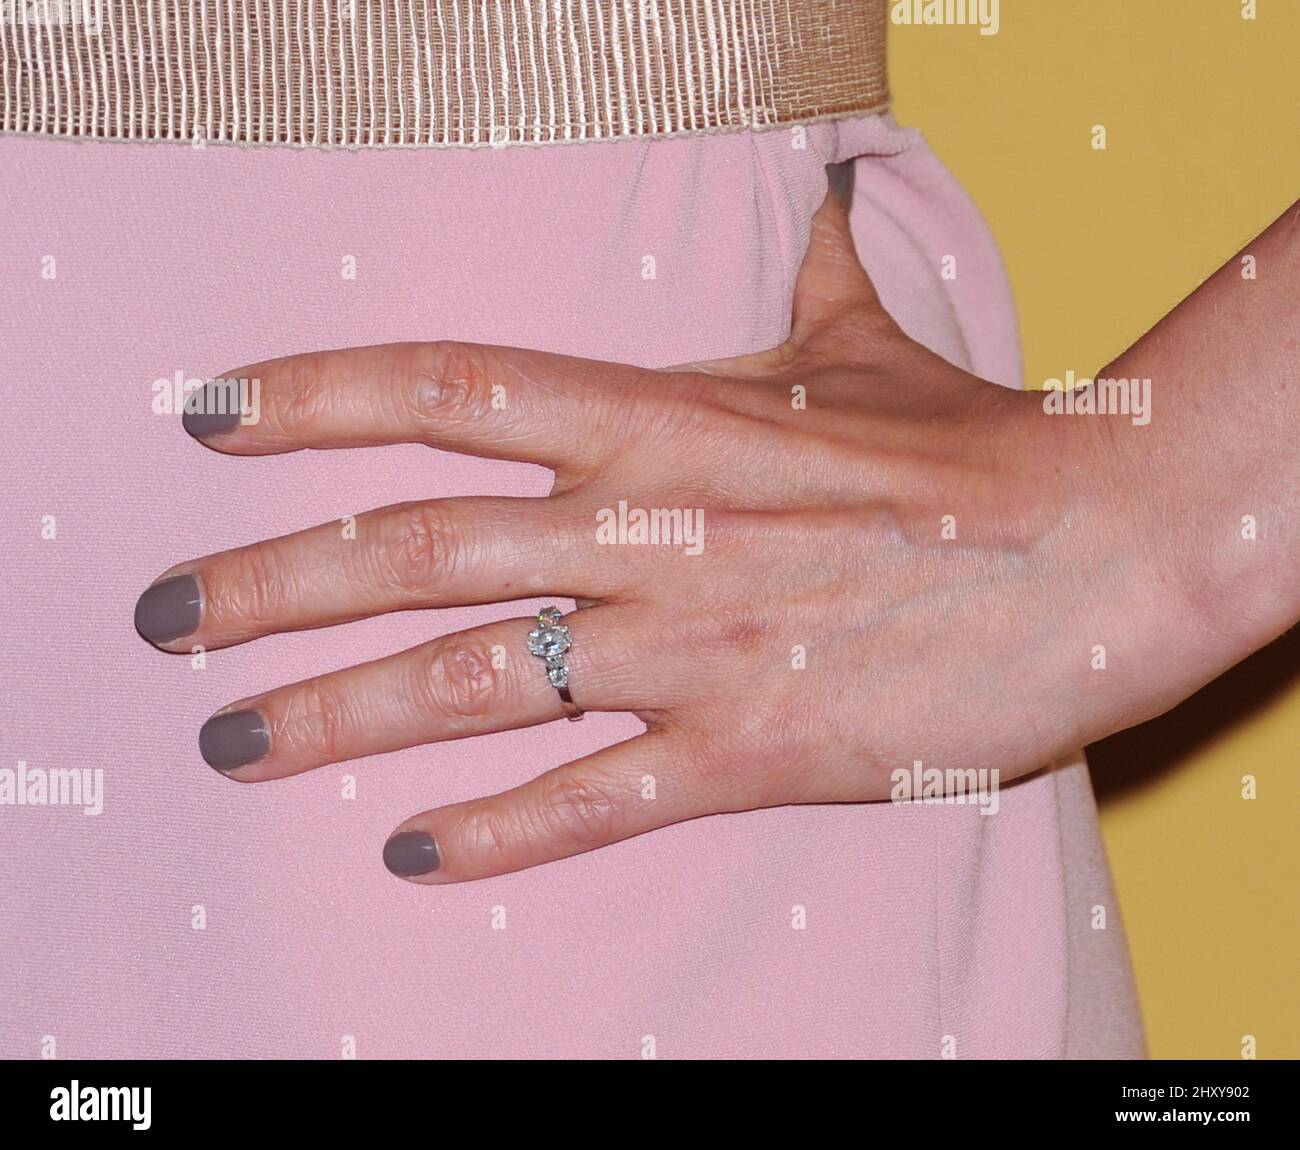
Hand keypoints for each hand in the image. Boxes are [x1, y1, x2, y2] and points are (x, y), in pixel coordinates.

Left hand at [133, 192, 1219, 882]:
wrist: (1090, 554)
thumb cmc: (970, 449)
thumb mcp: (868, 349)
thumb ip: (812, 279)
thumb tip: (820, 196)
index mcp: (666, 421)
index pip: (451, 389)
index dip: (313, 395)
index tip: (207, 418)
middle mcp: (647, 532)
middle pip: (410, 553)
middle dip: (267, 588)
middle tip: (164, 622)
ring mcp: (687, 648)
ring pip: (468, 687)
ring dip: (334, 719)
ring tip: (234, 746)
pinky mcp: (744, 751)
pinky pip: (587, 801)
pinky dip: (489, 833)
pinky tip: (408, 854)